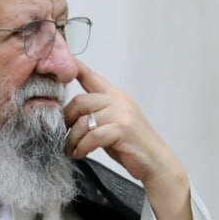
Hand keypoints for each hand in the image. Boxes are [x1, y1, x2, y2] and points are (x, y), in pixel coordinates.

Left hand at [63, 61, 188, 197]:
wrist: (156, 162)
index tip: (62, 57)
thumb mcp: (114, 124)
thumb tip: (71, 115)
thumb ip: (97, 114)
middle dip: (67, 119)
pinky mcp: (123, 129)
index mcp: (116, 96)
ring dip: (72, 139)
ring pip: (84, 121)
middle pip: (80, 101)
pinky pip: (92, 136)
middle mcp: (119, 101)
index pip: (91, 77)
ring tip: (71, 150)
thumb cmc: (132, 146)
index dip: (75, 68)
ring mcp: (122, 114)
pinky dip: (82, 148)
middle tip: (64, 134)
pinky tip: (81, 154)